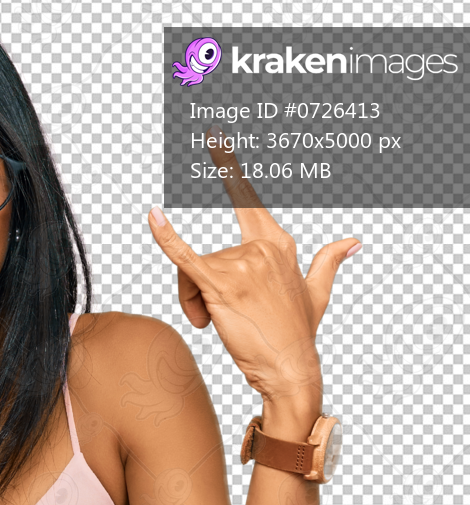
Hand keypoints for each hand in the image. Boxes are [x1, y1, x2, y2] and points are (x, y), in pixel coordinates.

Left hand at [147, 169, 359, 405]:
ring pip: (193, 274)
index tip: (214, 135)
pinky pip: (185, 257)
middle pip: (207, 256)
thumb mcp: (316, 291)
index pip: (246, 200)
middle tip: (214, 317)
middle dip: (200, 289)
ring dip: (194, 303)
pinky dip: (166, 238)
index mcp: (278, 244)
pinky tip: (153, 217)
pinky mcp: (222, 285)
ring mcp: (242, 264)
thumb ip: (329, 260)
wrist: (289, 368)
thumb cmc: (297, 334)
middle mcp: (261, 247)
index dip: (228, 167)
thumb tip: (352, 242)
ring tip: (215, 325)